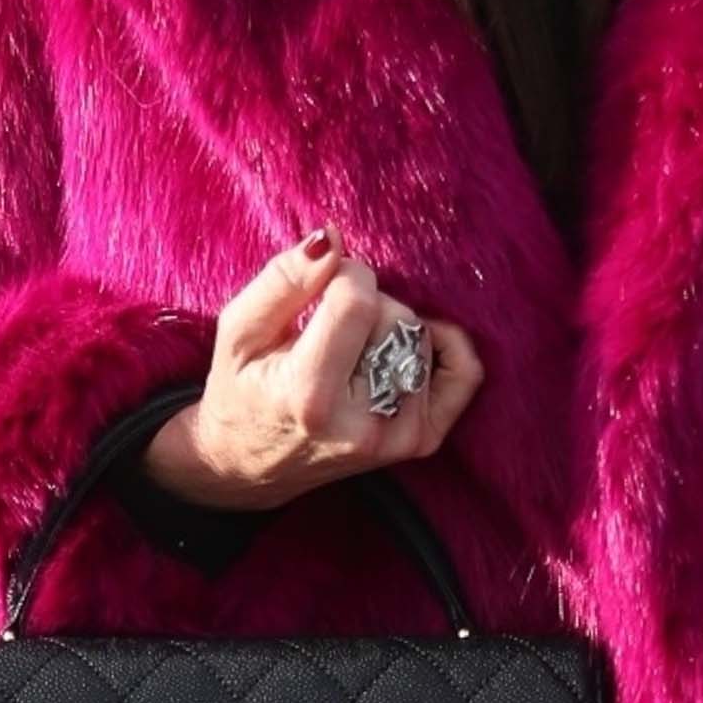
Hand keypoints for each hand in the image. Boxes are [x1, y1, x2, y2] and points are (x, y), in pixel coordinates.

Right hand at [142, 229, 483, 512]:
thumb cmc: (241, 389)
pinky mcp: (422, 441)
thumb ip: (283, 279)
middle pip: (397, 317)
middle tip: (330, 327)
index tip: (321, 283)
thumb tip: (332, 237)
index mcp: (309, 396)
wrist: (250, 465)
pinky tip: (403, 346)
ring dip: (391, 329)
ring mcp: (399, 437)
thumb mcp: (238, 330)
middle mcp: (363, 424)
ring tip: (351, 350)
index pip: (358, 301)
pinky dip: (443, 345)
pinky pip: (463, 372)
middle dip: (365, 303)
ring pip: (422, 337)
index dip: (343, 274)